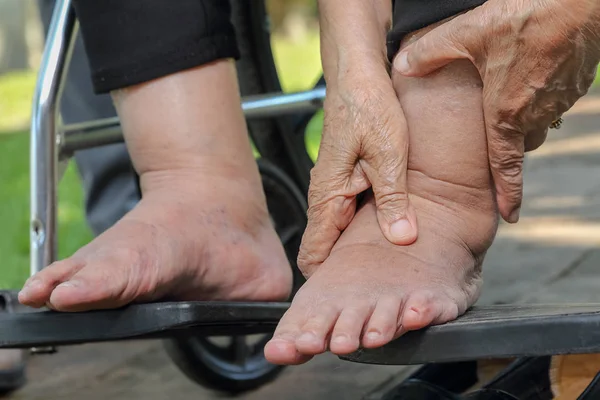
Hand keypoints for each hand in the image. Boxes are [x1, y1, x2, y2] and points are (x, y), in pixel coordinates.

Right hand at [298, 77, 417, 275]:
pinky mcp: (344, 180)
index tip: (348, 297)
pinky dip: (363, 230)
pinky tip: (389, 232)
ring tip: (385, 270)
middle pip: (325, 250)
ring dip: (355, 252)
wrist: (358, 77)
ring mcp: (333, 189)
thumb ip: (394, 199)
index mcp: (327, 197)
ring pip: (339, 234)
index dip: (325, 281)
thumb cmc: (369, 108)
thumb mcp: (389, 155)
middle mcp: (324, 197)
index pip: (312, 254)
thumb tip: (402, 238)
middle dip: (344, 272)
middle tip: (374, 290)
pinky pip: (348, 215)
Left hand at [394, 0, 599, 221]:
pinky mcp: (575, 83)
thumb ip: (430, 53)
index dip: (508, 193)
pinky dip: (539, 97)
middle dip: (507, 145)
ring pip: (537, 122)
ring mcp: (559, 99)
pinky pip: (553, 101)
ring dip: (522, 119)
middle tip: (495, 136)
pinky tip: (530, 75)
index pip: (506, 165)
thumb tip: (402, 65)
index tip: (509, 215)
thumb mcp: (467, 33)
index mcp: (506, 112)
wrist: (579, 0)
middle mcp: (535, 112)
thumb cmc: (524, 16)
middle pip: (519, 142)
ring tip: (509, 101)